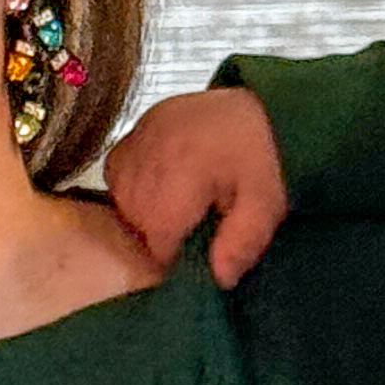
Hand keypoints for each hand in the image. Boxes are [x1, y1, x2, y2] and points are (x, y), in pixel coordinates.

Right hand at [106, 89, 289, 285]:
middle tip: (191, 224)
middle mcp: (155, 150)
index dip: (173, 253)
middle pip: (135, 218)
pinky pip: (117, 167)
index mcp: (186, 172)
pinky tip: (159, 184)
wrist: (264, 106)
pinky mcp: (141, 124)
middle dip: (158, 231)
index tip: (192, 249)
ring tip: (176, 205)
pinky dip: (132, 182)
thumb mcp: (267, 205)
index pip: (157, 237)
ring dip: (142, 209)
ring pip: (121, 195)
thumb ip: (243, 242)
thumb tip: (220, 278)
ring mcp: (144, 133)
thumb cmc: (265, 159)